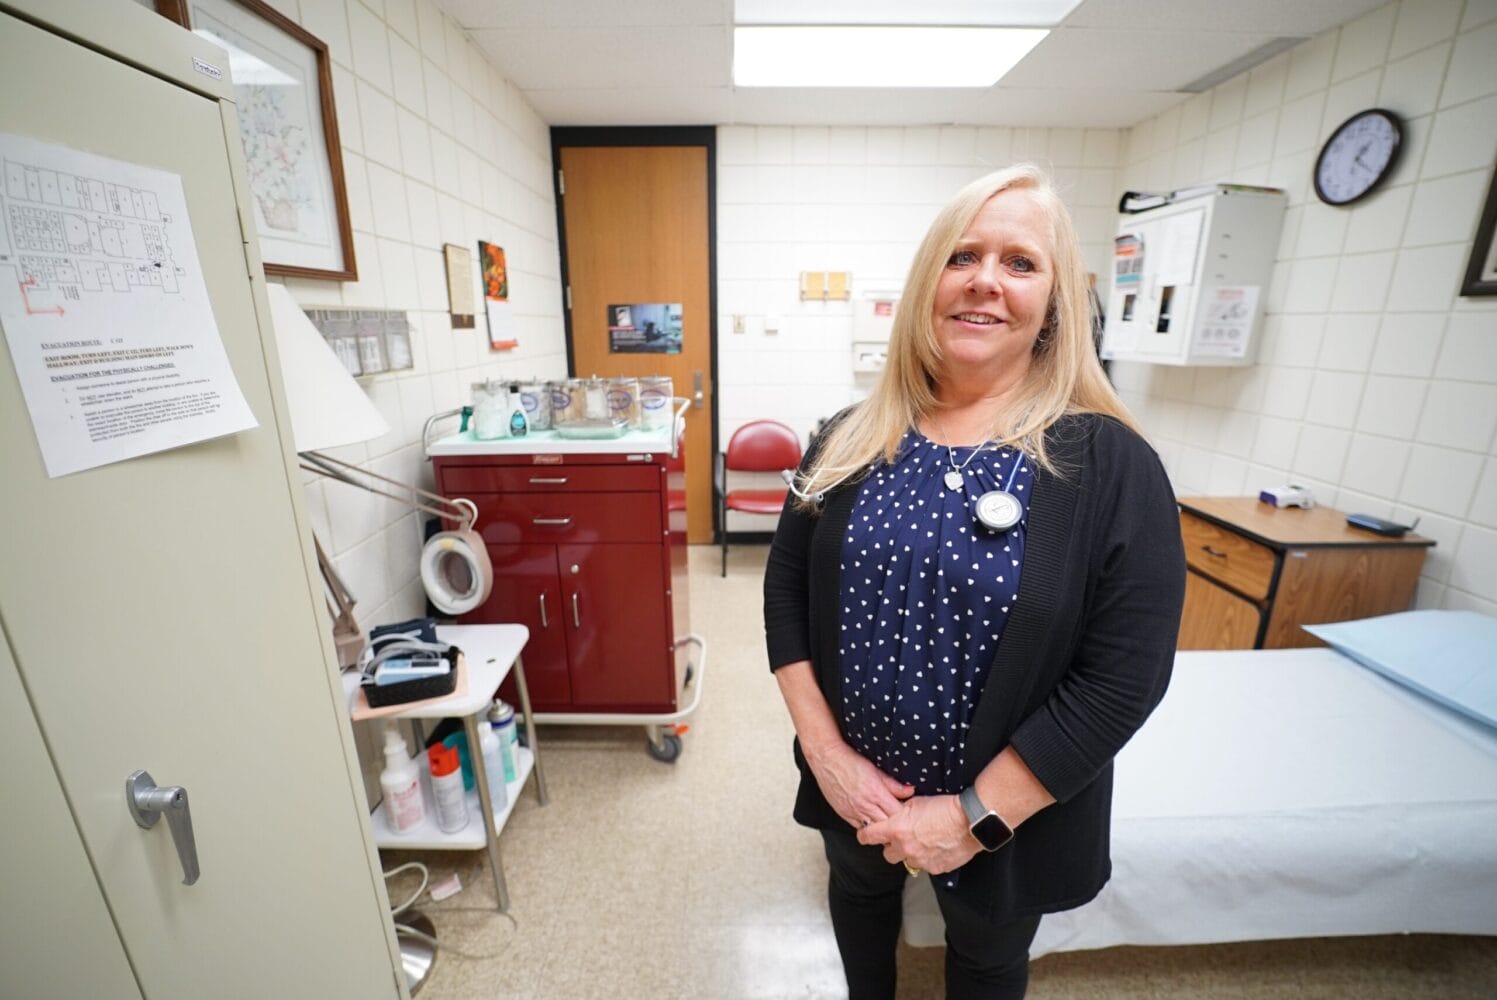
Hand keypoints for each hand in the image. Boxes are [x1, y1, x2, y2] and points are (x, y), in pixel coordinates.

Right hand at [804, 740, 913, 828]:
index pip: (897, 814)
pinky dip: (868, 827)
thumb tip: (910, 791)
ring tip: (887, 824)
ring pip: (873, 831)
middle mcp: (865, 806)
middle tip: (901, 822)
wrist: (827, 760)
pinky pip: (859, 829)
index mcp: (876, 794)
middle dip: (895, 825)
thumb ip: (894, 784)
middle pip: (887, 826)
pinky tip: (872, 822)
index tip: (909, 813)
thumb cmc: (851, 761)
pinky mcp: (844, 815)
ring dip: (881, 829)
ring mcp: (853, 812)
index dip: (905, 816)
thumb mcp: (876, 770)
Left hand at [858, 794, 979, 875]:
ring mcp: (919, 860)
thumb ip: (901, 812)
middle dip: (892, 847)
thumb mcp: (916, 802)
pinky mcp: (934, 868)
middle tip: (902, 839)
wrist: (969, 821)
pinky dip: (928, 858)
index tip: (865, 835)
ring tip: (924, 841)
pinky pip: (925, 866)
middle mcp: (905, 848)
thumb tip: (895, 814)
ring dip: (911, 853)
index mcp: (896, 830)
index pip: (869, 836)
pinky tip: (937, 847)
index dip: (865, 835)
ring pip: (907, 861)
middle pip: (887, 855)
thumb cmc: (945, 808)